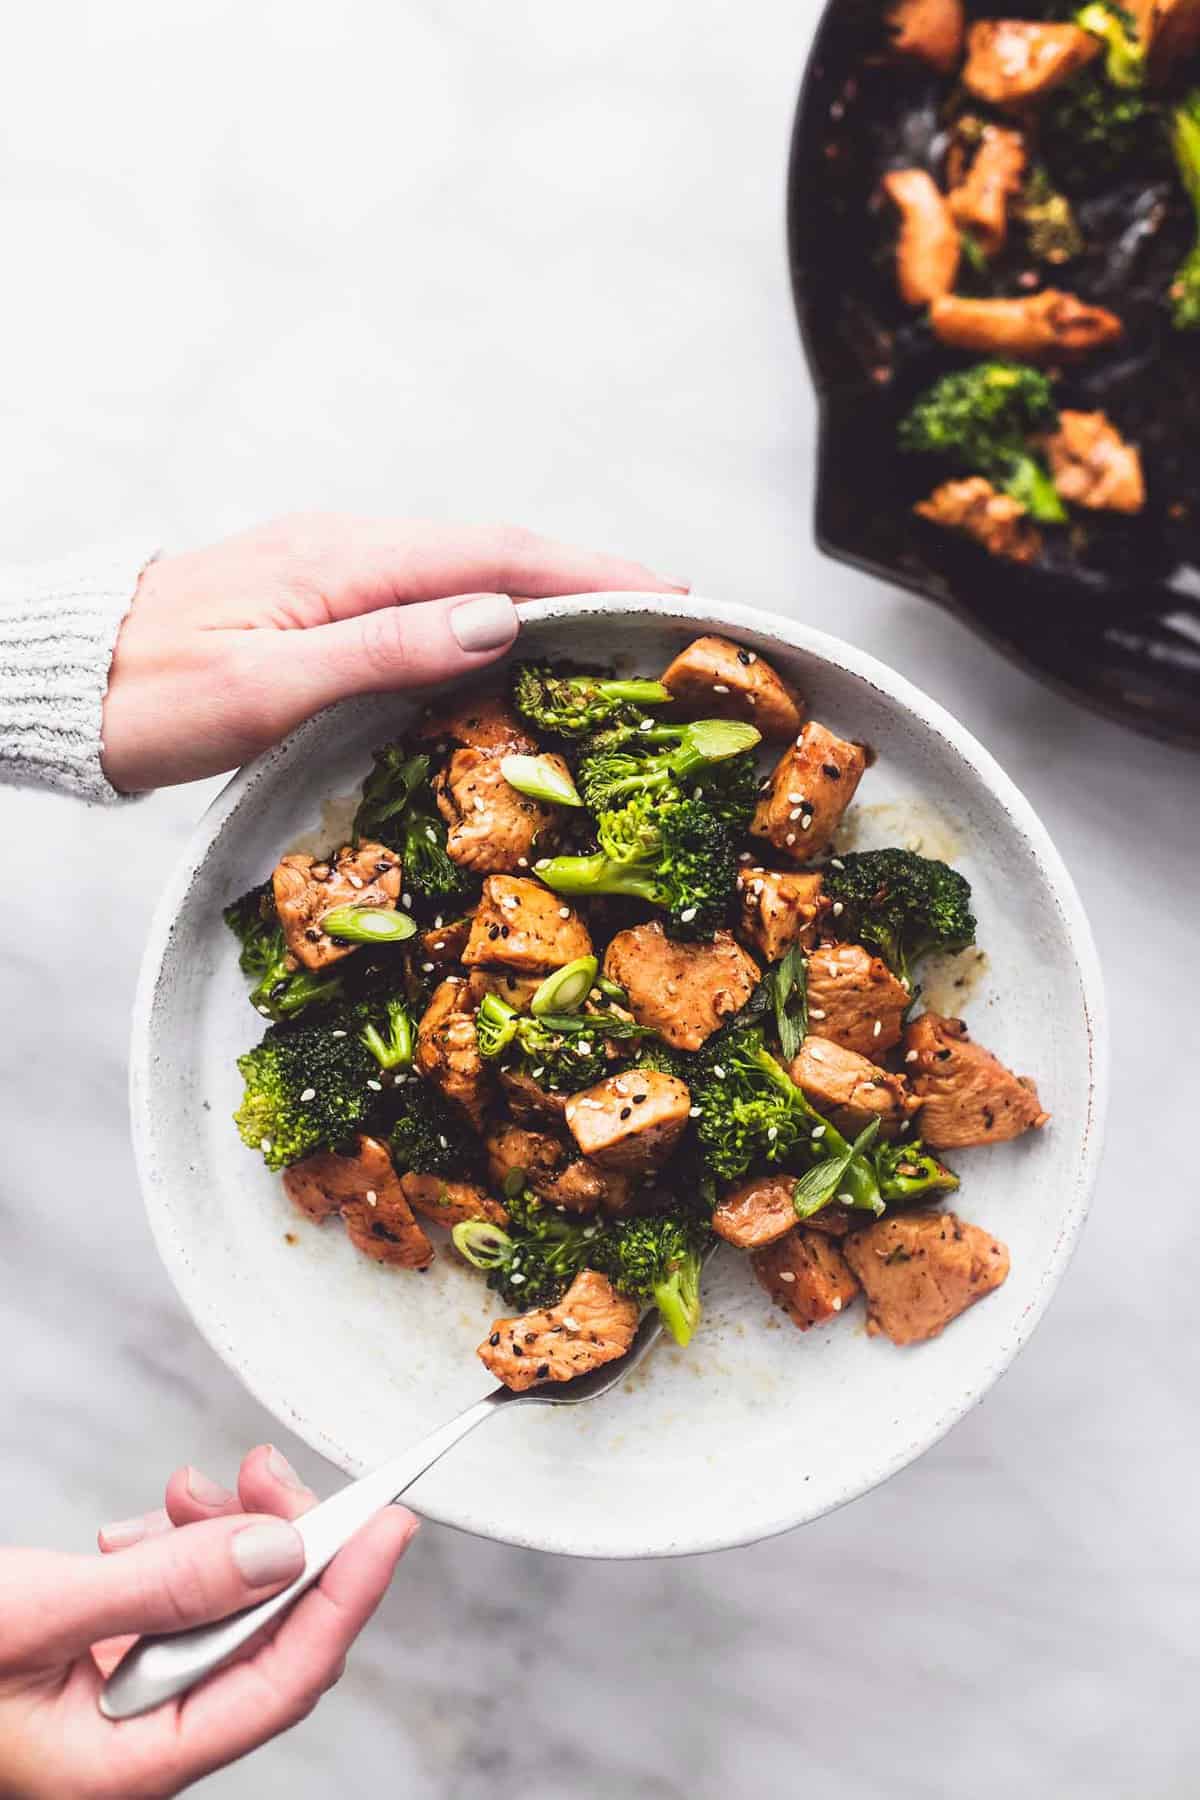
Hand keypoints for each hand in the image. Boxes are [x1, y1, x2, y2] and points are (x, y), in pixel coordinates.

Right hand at [0, 1444, 412, 1799]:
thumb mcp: (32, 1617)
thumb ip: (161, 1588)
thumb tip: (280, 1551)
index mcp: (128, 1767)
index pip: (281, 1681)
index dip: (347, 1597)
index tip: (393, 1522)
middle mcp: (138, 1743)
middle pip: (262, 1640)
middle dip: (279, 1545)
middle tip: (264, 1470)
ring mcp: (120, 1705)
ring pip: (220, 1611)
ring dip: (219, 1537)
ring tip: (186, 1489)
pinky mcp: (100, 1665)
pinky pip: (171, 1604)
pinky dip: (170, 1550)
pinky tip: (138, 1526)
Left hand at [101, 514, 684, 790]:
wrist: (61, 680)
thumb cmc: (146, 693)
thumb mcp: (265, 686)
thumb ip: (384, 650)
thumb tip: (499, 621)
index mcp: (345, 560)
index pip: (497, 555)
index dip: (590, 571)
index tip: (666, 593)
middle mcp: (348, 549)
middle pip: (494, 553)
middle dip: (587, 576)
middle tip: (666, 615)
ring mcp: (333, 569)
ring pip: (465, 573)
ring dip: (544, 593)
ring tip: (614, 628)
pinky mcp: (320, 598)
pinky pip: (428, 594)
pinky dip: (489, 611)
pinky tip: (512, 642)